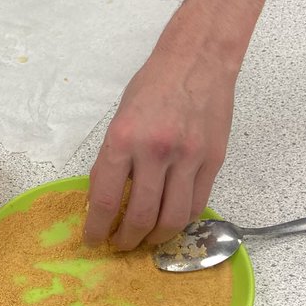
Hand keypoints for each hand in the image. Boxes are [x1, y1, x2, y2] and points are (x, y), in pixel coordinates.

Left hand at [83, 41, 236, 250]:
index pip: (105, 198)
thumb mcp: (119, 120)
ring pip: (173, 218)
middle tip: (120, 245)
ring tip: (146, 240)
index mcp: (123, 139)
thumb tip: (102, 200)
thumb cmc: (152, 86)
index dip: (97, 227)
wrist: (198, 60)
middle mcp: (155, 152)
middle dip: (127, 239)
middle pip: (141, 216)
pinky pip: (197, 204)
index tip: (93, 240)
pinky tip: (170, 222)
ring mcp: (188, 158)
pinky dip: (182, 221)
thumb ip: (112, 160)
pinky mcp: (213, 161)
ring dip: (156, 238)